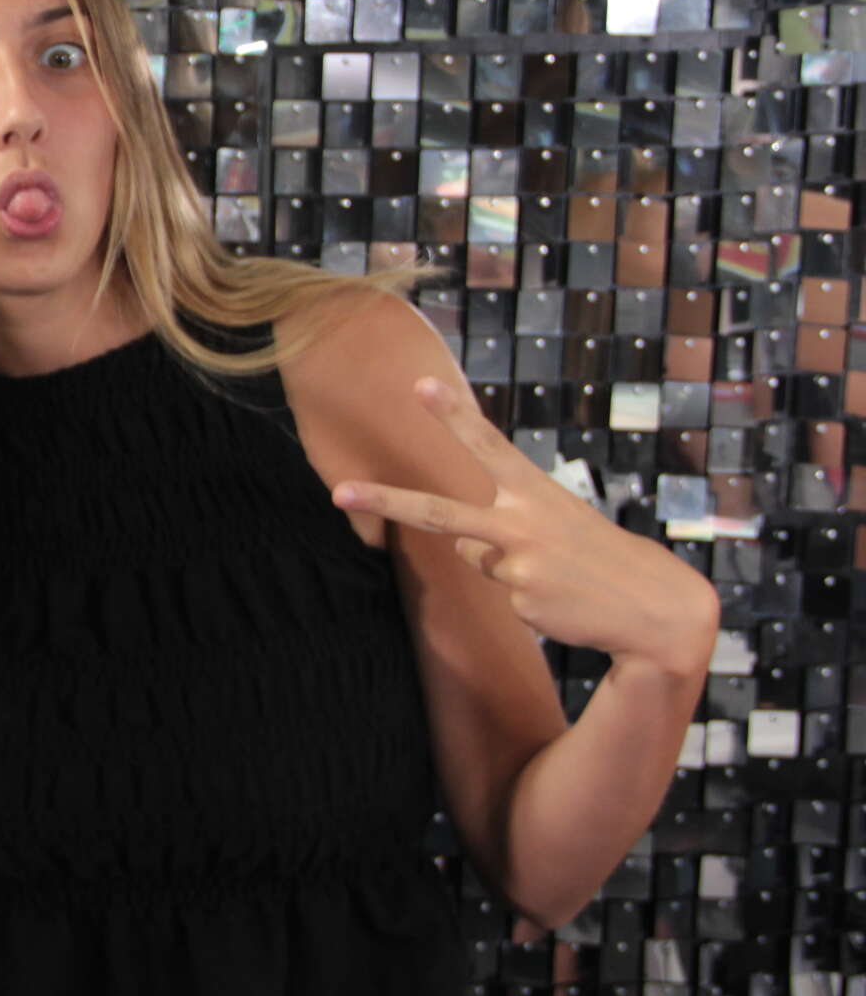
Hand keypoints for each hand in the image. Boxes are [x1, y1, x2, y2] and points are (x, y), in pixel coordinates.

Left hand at [332, 378, 718, 681]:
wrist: (655, 611)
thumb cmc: (599, 559)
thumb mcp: (553, 528)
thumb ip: (502, 526)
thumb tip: (458, 548)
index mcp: (536, 493)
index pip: (487, 445)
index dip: (452, 414)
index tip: (419, 384)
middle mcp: (521, 523)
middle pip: (436, 512)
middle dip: (384, 501)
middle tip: (339, 492)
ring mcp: (517, 563)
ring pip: (475, 559)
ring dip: (506, 567)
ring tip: (558, 575)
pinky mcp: (519, 599)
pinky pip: (500, 592)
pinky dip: (526, 597)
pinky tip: (562, 599)